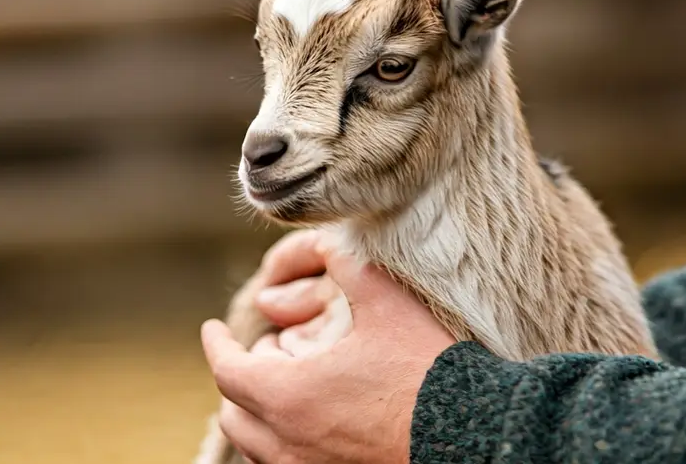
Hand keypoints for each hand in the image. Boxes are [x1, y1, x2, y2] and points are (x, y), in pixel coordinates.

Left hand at [200, 241, 455, 463]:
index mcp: (288, 395)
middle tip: (266, 353)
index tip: (211, 330)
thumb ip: (348, 267)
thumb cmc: (427, 372)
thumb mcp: (386, 304)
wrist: (474, 435)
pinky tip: (314, 421)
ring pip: (259, 446)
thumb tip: (329, 243)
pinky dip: (284, 442)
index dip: (215, 345)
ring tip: (289, 387)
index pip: (226, 370)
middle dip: (241, 378)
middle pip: (235, 413)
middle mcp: (287, 444)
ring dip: (262, 413)